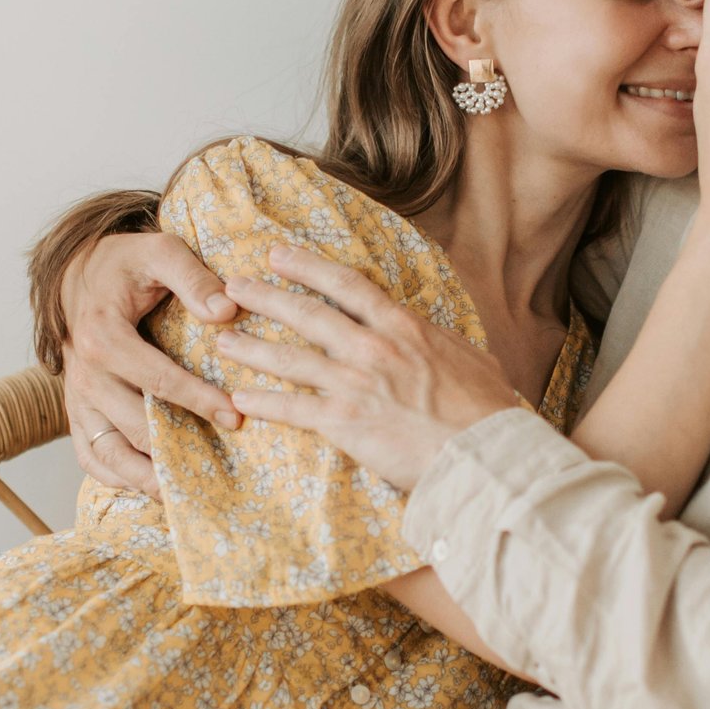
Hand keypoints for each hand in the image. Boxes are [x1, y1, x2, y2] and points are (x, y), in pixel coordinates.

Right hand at [62, 229, 242, 492]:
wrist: (81, 274)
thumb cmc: (127, 264)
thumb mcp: (160, 251)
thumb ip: (193, 277)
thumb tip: (226, 311)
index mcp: (102, 336)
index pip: (156, 379)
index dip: (198, 400)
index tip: (235, 415)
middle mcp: (84, 374)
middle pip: (134, 425)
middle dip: (178, 448)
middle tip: (223, 464)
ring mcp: (78, 399)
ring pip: (108, 454)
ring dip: (145, 479)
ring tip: (186, 496)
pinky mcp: (78, 414)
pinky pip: (92, 458)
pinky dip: (119, 481)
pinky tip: (156, 489)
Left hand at [212, 244, 518, 490]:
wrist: (483, 454)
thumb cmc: (488, 411)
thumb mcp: (471, 358)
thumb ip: (441, 343)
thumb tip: (435, 336)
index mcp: (404, 328)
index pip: (346, 285)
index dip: (307, 266)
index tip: (277, 254)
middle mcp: (373, 348)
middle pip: (307, 313)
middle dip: (266, 296)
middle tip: (233, 285)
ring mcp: (355, 384)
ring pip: (290, 358)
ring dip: (252, 347)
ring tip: (221, 339)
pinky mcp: (344, 423)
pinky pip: (292, 409)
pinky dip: (262, 402)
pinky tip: (238, 398)